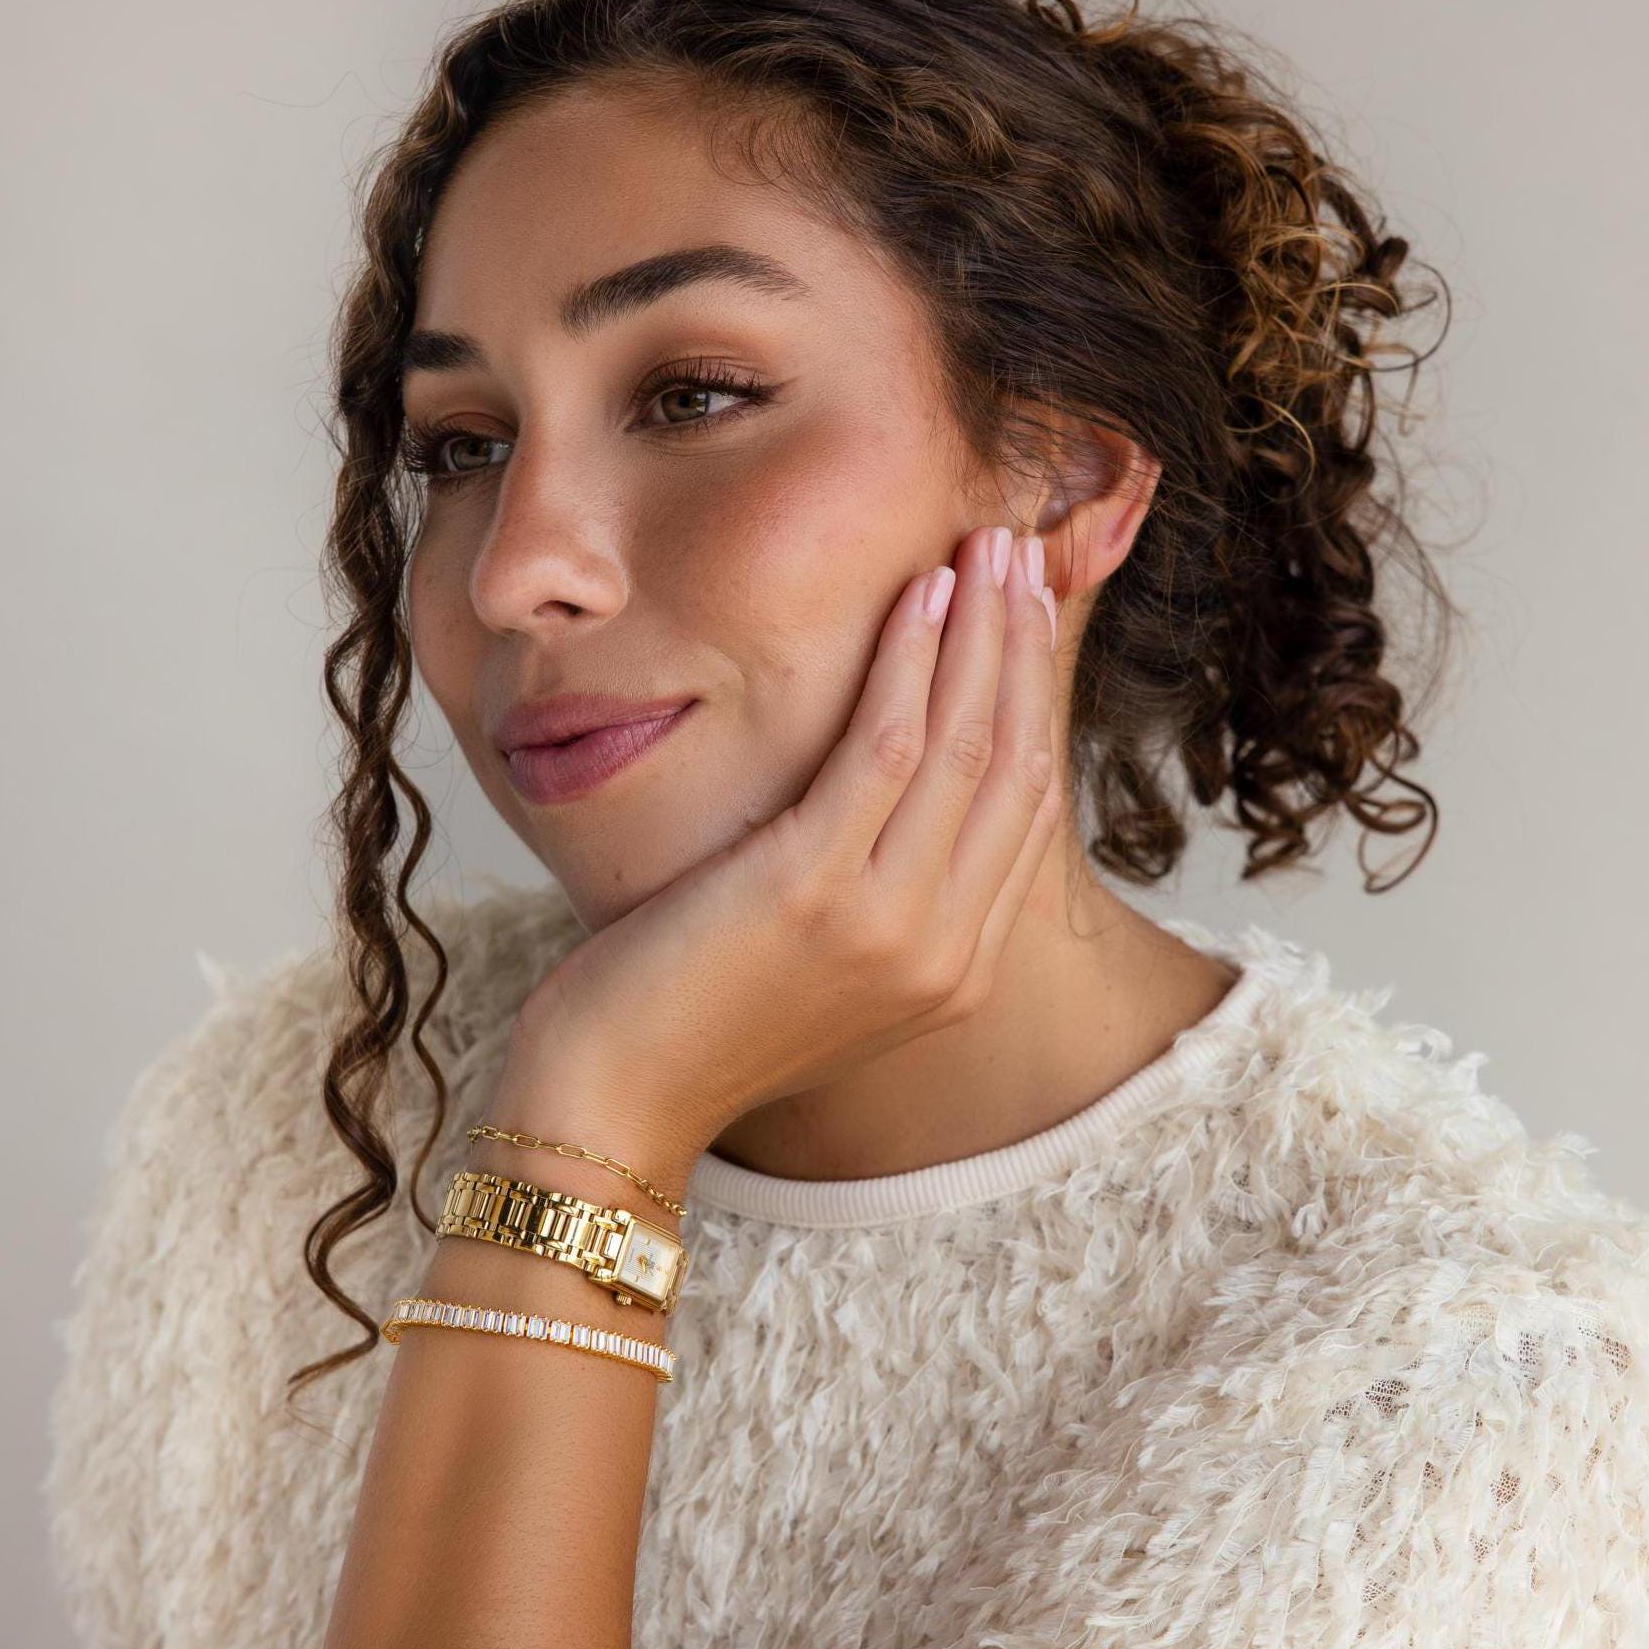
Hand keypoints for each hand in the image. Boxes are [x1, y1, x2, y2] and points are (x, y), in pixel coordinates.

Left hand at [492, 522, 1062, 1177]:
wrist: (616, 1100)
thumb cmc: (698, 1021)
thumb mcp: (823, 966)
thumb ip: (886, 897)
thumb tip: (901, 786)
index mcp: (957, 972)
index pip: (1025, 810)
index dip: (1031, 698)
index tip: (1023, 616)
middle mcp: (946, 952)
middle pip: (1015, 766)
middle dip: (1023, 647)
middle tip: (1019, 553)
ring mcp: (890, 926)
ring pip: (968, 745)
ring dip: (982, 632)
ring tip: (982, 547)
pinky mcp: (817, 890)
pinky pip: (889, 748)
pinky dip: (912, 662)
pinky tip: (918, 596)